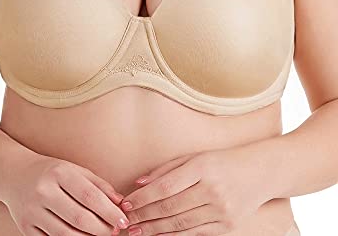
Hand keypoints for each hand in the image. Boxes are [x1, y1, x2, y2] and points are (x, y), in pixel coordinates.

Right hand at [2, 152, 130, 235]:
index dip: (109, 211)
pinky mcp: (25, 227)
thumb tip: (120, 203)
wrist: (14, 174)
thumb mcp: (75, 170)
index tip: (123, 220)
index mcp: (59, 173)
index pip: (90, 196)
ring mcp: (32, 211)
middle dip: (102, 229)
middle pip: (79, 218)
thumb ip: (98, 185)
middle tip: (115, 231)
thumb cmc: (51, 171)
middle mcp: (44, 191)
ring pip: (66, 234)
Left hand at [118, 147, 270, 235]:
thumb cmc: (222, 160)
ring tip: (136, 232)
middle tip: (124, 220)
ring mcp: (222, 210)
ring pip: (180, 224)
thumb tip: (139, 183)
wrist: (260, 172)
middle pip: (170, 207)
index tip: (125, 202)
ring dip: (154, 229)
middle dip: (143, 215)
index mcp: (202, 167)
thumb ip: (167, 169)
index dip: (143, 197)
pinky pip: (195, 234)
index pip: (165, 186)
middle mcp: (212, 190)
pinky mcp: (228, 226)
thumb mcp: (195, 157)